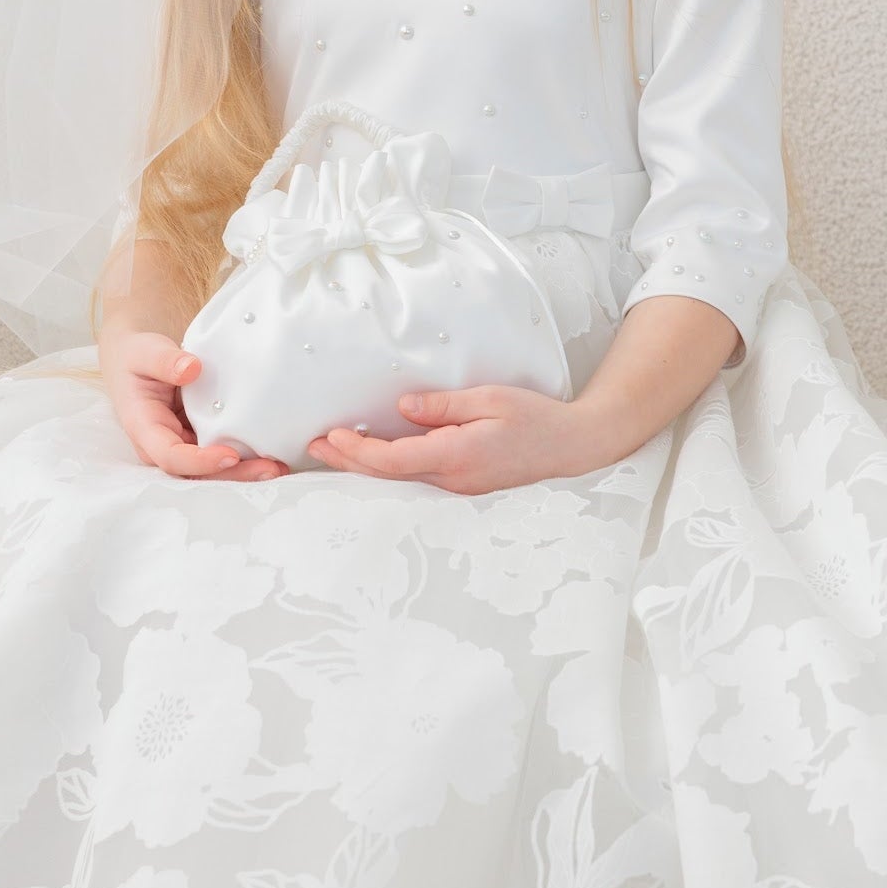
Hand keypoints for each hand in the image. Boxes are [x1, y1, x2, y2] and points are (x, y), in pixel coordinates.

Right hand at [102, 329, 288, 481]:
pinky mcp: (200, 437)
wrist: (139, 359)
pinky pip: (221, 452)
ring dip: (243, 471)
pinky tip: (273, 453)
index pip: (170, 456)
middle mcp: (163, 444)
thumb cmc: (139, 356)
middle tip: (269, 469)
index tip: (230, 454)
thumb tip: (191, 368)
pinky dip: (245, 456)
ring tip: (278, 467)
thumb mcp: (145, 352)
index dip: (199, 461)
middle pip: (195, 473)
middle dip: (231, 475)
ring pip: (211, 469)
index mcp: (145, 428)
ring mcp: (183, 443)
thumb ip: (164, 360)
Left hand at [307, 385, 607, 495]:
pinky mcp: (463, 486)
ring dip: (364, 467)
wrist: (572, 446)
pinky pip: (417, 480)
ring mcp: (458, 488)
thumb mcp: (489, 399)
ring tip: (332, 453)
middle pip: (388, 477)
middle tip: (314, 447)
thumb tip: (402, 409)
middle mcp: (453, 480)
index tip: (331, 435)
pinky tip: (374, 459)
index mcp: (457, 456)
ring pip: (399, 482)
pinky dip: (388, 470)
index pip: (393, 460)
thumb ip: (443, 407)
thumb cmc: (535, 418)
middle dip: (349, 462)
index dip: (358, 450)